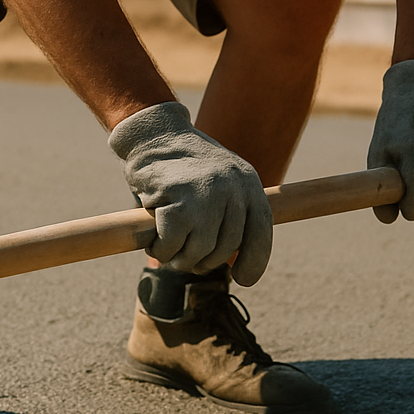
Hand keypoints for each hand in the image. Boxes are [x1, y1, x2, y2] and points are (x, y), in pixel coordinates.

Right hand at [109, 102, 272, 284]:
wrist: (152, 134)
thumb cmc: (181, 164)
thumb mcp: (217, 180)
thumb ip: (228, 212)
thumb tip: (232, 261)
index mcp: (248, 183)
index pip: (261, 232)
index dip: (254, 261)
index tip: (244, 279)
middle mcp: (233, 188)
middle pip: (226, 248)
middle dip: (203, 262)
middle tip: (183, 258)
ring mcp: (207, 194)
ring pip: (199, 251)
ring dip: (178, 258)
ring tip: (166, 247)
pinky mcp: (179, 200)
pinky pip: (172, 245)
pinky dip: (160, 249)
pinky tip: (153, 240)